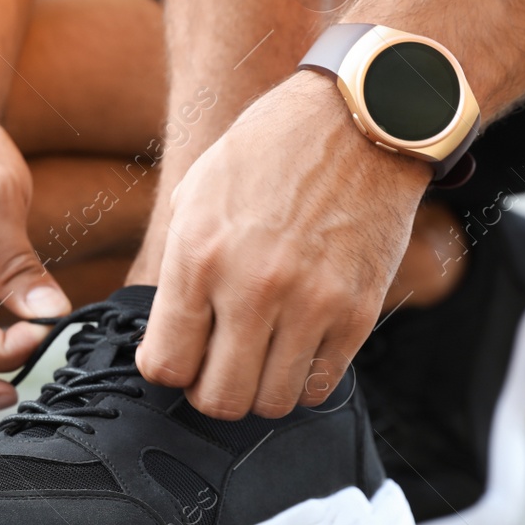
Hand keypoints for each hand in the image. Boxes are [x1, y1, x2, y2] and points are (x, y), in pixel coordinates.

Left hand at [136, 73, 428, 418]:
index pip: (167, 366)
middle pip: (219, 400)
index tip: (177, 359)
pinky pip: (321, 385)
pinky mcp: (358, 312)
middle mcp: (252, 287)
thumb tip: (166, 341)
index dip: (167, 371)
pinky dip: (304, 378)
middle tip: (218, 367)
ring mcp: (311, 304)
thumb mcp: (198, 195)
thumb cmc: (269, 151)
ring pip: (272, 403)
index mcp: (199, 256)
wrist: (357, 121)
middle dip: (210, 392)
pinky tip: (298, 345)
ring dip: (259, 389)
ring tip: (260, 355)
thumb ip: (178, 272)